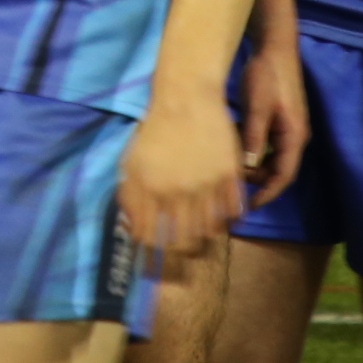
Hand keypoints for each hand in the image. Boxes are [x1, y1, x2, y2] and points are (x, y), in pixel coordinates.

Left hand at [118, 86, 247, 258]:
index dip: (151, 256)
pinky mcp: (228, 176)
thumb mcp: (131, 162)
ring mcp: (205, 185)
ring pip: (209, 231)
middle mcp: (177, 192)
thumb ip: (129, 196)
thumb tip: (131, 229)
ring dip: (204, 239)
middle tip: (182, 258)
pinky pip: (233, 212)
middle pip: (182, 242)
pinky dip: (228, 221)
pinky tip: (221, 219)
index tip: (153, 264)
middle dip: (181, 256)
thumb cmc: (154, 130)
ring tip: (201, 238)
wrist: (186, 99)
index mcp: (149, 189)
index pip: (149, 237)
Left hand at [238, 34, 310, 209]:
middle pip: (276, 169)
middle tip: (229, 177)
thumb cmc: (267, 75)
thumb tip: (248, 168)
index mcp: (295, 137)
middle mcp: (294, 137)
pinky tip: (232, 138)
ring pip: (269, 157)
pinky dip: (250, 146)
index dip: (267, 194)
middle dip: (254, 178)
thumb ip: (253, 137)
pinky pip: (265, 143)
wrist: (275, 46)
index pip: (284, 176)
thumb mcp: (257, 106)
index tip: (248, 207)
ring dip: (250, 161)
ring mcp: (287, 128)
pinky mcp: (278, 120)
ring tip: (227, 159)